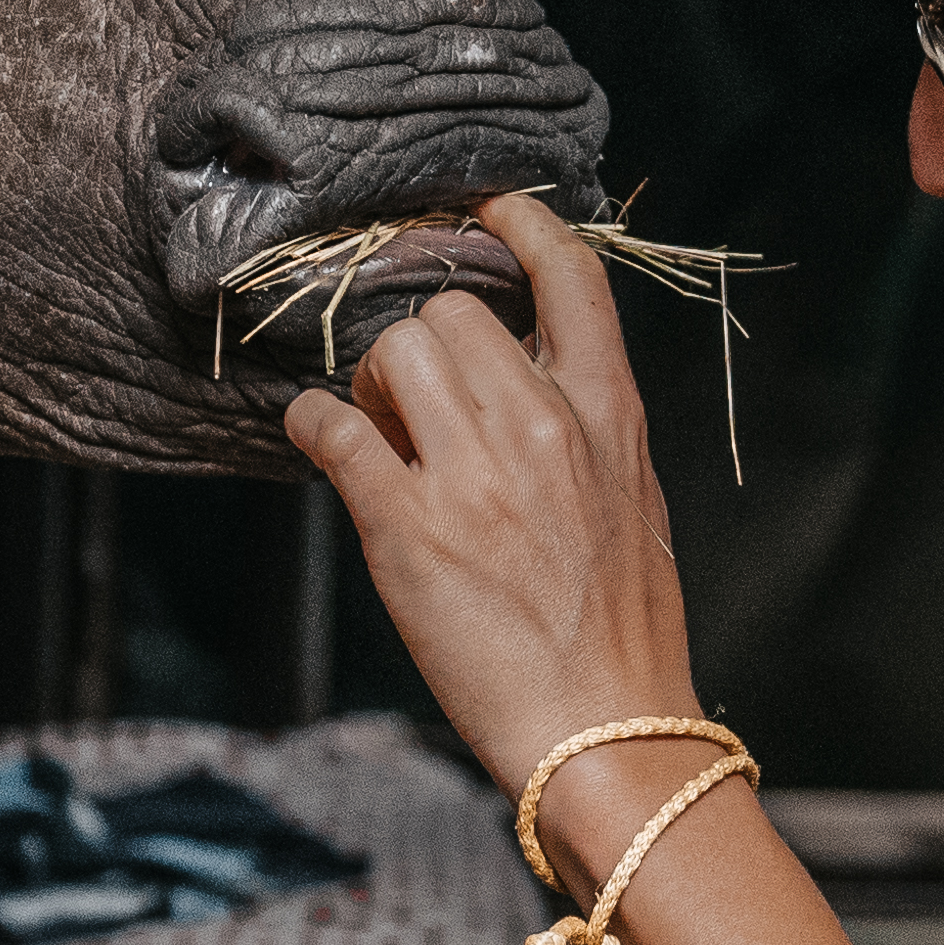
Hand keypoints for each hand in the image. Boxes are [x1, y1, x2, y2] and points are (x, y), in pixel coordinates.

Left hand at [283, 193, 705, 800]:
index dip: (521, 226)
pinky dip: (310, 424)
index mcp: (610, 414)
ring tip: (386, 439)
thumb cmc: (623, 631)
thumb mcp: (632, 500)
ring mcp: (474, 475)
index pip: (571, 277)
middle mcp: (543, 426)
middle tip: (416, 404)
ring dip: (373, 384)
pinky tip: (315, 440)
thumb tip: (531, 379)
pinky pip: (330, 428)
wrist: (608, 732)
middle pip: (453, 311)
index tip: (484, 212)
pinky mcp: (408, 528)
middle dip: (422, 344)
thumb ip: (588, 426)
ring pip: (393, 351)